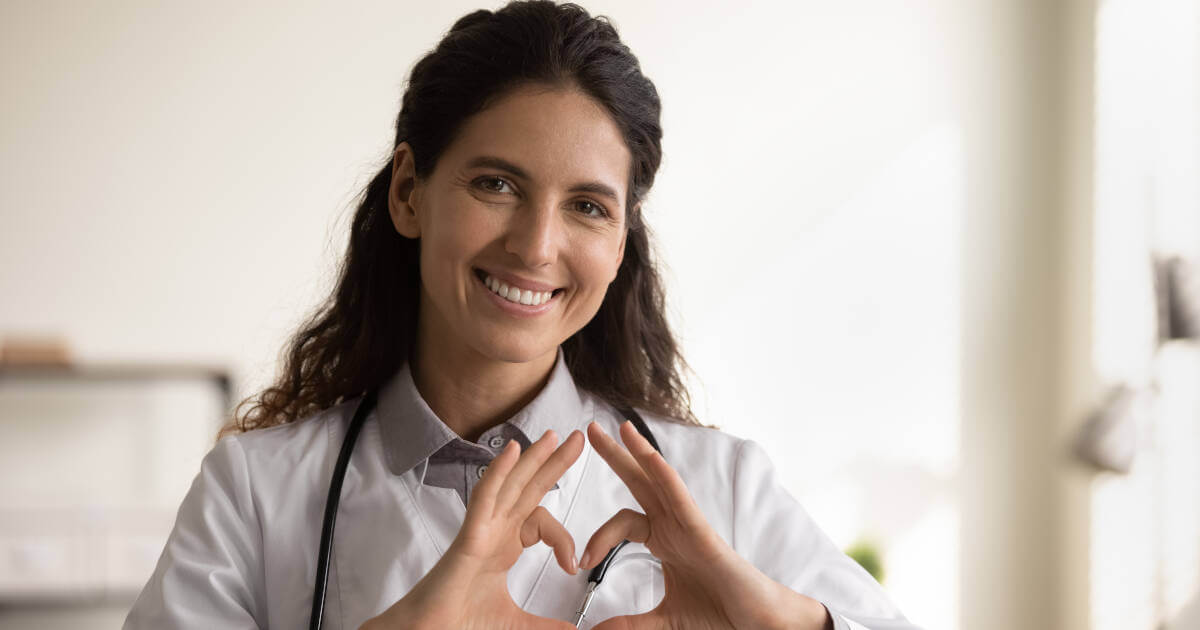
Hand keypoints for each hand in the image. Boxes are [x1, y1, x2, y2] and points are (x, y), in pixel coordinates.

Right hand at [363, 429, 583, 629]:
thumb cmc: (458, 623)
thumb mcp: (516, 624)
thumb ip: (546, 626)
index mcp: (504, 546)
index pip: (540, 522)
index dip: (562, 538)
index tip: (572, 566)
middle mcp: (494, 532)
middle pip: (528, 489)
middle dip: (552, 463)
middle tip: (578, 439)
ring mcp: (481, 530)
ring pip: (510, 485)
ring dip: (532, 459)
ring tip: (554, 435)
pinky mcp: (469, 537)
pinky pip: (484, 498)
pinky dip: (498, 473)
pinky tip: (513, 451)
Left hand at [581, 421, 831, 629]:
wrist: (755, 624)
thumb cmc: (720, 613)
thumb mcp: (664, 620)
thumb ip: (631, 624)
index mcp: (664, 540)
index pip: (622, 521)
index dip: (597, 537)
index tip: (579, 562)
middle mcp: (675, 525)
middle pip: (639, 482)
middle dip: (615, 455)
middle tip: (589, 430)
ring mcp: (690, 524)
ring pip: (660, 480)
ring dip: (640, 452)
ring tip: (619, 428)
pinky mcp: (703, 532)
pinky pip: (681, 499)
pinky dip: (665, 477)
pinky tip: (650, 458)